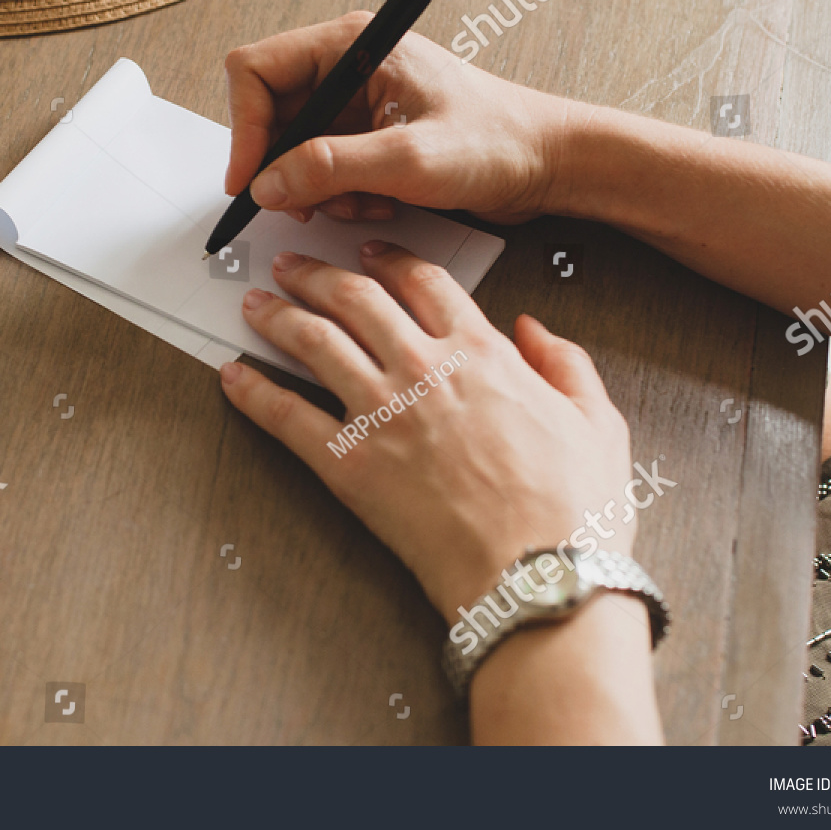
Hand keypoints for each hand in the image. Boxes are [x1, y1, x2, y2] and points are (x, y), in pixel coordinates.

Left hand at [218, 242, 634, 625]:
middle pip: (356, 299)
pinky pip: (286, 416)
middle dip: (317, 274)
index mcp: (483, 352)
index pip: (424, 282)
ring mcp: (381, 412)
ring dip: (278, 315)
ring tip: (255, 302)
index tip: (369, 253)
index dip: (390, 260)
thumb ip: (567, 363)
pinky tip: (232, 376)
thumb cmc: (575, 510)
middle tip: (293, 264)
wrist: (541, 576)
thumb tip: (534, 329)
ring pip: (314, 341)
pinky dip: (253, 392)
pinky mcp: (348, 463)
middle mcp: (424, 368)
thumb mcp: (597, 421)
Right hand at [224, 11, 570, 224]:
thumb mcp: (407, 159)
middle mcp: (348, 67)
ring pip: (295, 151)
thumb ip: (328, 168)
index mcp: (353, 44)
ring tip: (365, 203)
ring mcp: (357, 103)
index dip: (244, 127)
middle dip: (285, 167)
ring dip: (319, 189)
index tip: (249, 180)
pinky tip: (381, 203)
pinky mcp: (368, 136)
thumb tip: (266, 183)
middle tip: (306, 203)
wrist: (547, 163)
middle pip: (270, 115)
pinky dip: (341, 196)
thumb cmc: (497, 140)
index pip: (256, 71)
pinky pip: (324, 171)